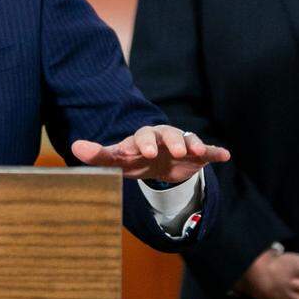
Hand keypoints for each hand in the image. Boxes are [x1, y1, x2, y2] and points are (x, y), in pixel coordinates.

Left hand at [70, 125, 229, 181]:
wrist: (158, 164)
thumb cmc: (134, 158)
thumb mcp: (117, 159)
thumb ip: (98, 154)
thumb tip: (73, 147)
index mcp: (142, 138)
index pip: (141, 137)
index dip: (142, 143)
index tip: (142, 151)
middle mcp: (163, 137)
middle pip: (167, 134)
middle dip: (170, 141)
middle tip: (174, 150)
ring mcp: (182, 144)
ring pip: (188, 140)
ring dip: (193, 144)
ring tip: (197, 152)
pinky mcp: (198, 155)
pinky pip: (208, 151)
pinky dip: (216, 152)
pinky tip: (225, 155)